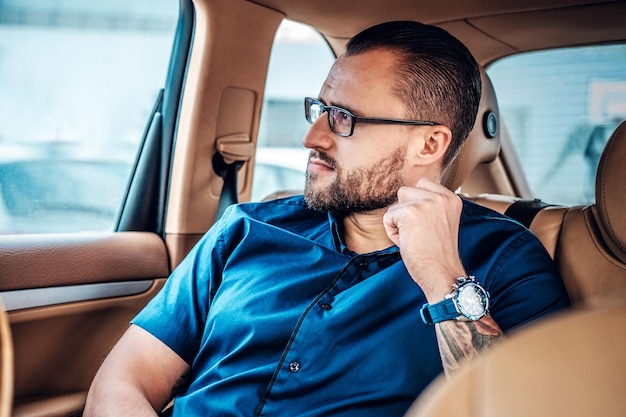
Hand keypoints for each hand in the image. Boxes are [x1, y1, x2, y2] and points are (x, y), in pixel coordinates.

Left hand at [383, 177, 465, 301]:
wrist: (442, 273)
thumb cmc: (438, 254)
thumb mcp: (441, 222)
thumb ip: (430, 206)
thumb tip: (405, 196)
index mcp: (451, 198)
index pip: (422, 183)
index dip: (416, 204)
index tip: (425, 225)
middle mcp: (440, 197)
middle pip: (405, 191)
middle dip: (405, 212)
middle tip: (419, 233)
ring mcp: (425, 203)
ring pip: (396, 204)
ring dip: (398, 222)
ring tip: (414, 238)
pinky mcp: (410, 212)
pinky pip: (388, 217)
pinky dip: (393, 233)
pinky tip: (409, 243)